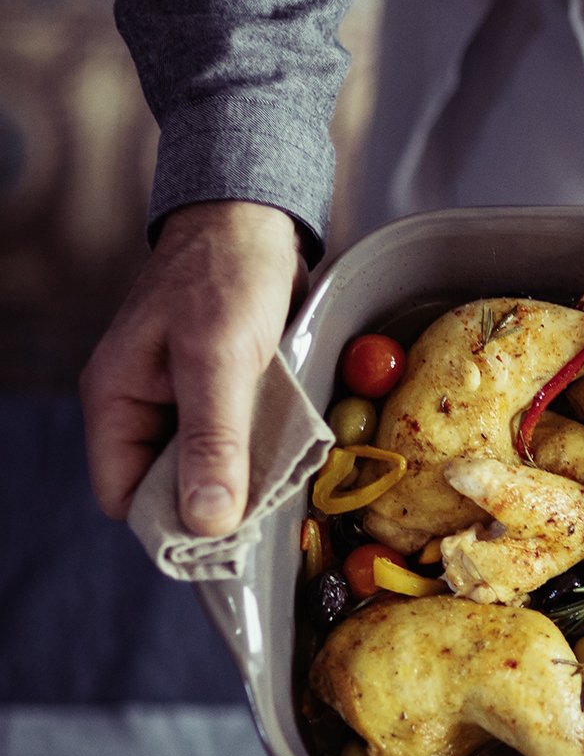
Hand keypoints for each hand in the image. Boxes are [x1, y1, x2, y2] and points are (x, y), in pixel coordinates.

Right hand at [81, 201, 303, 534]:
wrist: (257, 213)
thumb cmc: (225, 273)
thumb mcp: (218, 358)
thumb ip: (211, 439)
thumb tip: (208, 521)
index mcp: (117, 402)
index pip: (127, 498)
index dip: (171, 526)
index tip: (226, 542)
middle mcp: (144, 409)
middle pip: (170, 490)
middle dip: (216, 505)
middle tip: (268, 513)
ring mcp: (184, 403)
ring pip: (210, 468)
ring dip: (247, 478)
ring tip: (287, 481)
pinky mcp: (225, 394)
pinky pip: (239, 441)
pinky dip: (264, 451)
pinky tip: (294, 453)